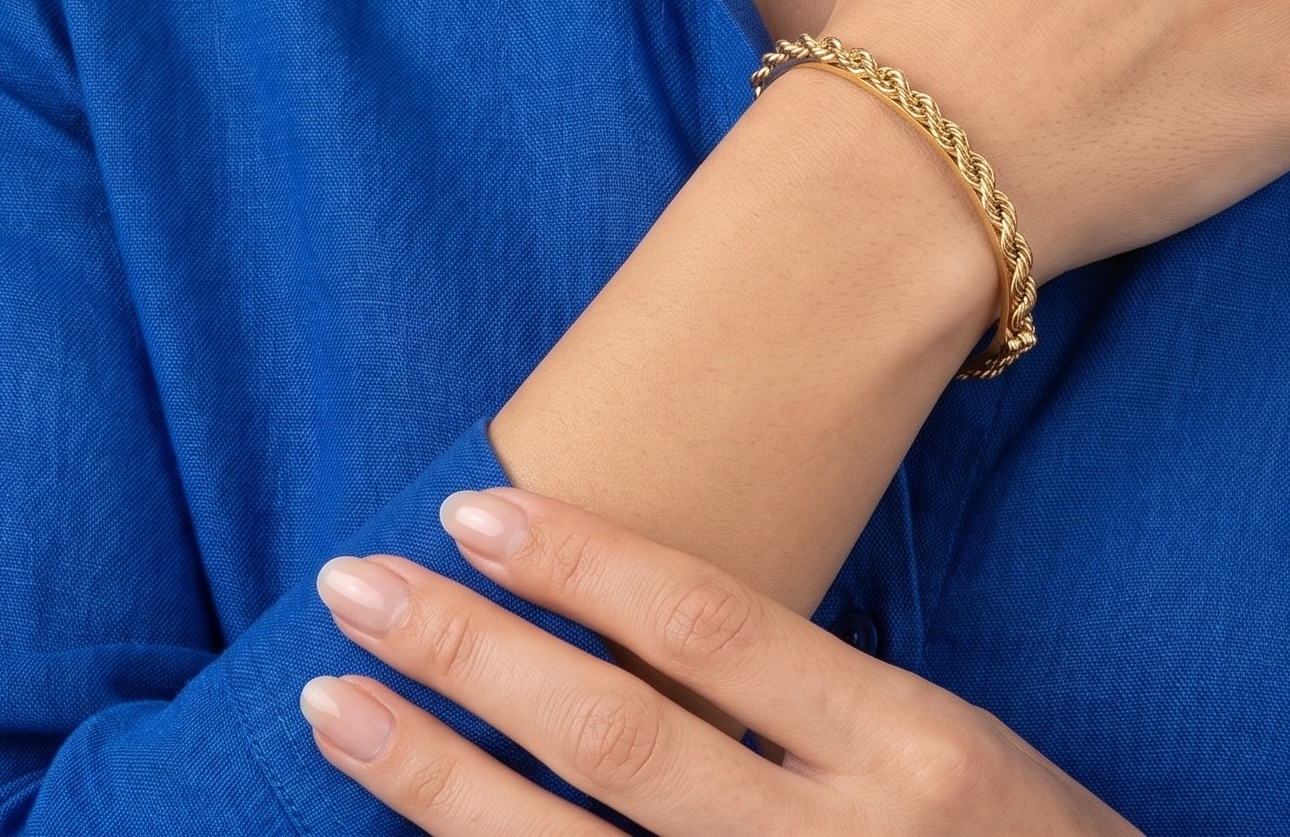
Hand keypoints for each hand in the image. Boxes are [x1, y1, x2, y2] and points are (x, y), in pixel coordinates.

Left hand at [303, 489, 1140, 834]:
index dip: (579, 563)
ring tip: (338, 707)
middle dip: (468, 655)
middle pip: (613, 734)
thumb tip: (637, 624)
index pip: (711, 628)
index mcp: (910, 747)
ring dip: (435, 780)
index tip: (469, 510)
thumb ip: (813, 703)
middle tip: (353, 586)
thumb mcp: (951, 752)